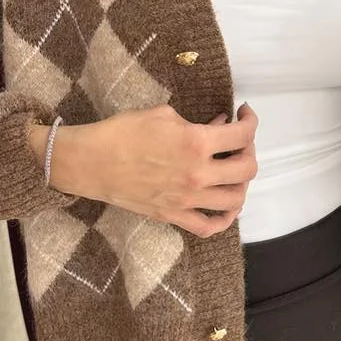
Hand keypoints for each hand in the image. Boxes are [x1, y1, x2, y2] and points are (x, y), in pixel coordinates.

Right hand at [32, 104, 258, 237]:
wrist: (91, 162)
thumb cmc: (123, 132)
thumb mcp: (163, 114)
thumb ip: (196, 122)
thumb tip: (218, 125)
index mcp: (197, 143)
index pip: (243, 134)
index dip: (250, 121)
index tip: (244, 115)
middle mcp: (198, 174)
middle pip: (247, 169)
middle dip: (249, 150)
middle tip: (238, 141)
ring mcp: (188, 199)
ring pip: (236, 200)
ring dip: (241, 183)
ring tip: (232, 171)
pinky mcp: (174, 216)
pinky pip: (210, 226)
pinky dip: (225, 219)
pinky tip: (225, 206)